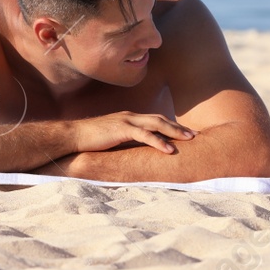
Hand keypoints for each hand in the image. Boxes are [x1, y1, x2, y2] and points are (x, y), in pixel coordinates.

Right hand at [69, 112, 195, 154]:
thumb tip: (136, 153)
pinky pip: (144, 135)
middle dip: (179, 127)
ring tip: (190, 139)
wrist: (73, 136)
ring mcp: (126, 121)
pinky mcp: (121, 129)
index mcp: (129, 118)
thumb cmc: (90, 140)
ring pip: (156, 124)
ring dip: (174, 131)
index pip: (155, 120)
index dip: (171, 126)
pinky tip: (169, 149)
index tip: (186, 134)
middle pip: (160, 119)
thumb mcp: (112, 139)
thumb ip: (125, 142)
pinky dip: (158, 141)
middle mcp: (130, 116)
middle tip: (196, 135)